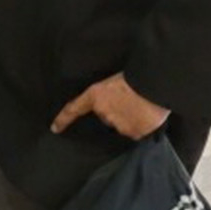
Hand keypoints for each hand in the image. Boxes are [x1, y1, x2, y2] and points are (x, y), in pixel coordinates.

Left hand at [52, 72, 168, 139]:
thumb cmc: (136, 76)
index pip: (73, 109)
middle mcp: (103, 112)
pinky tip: (147, 116)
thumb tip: (109, 102)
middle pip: (105, 117)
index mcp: (95, 96)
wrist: (155, 84)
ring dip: (128, 119)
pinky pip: (135, 132)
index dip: (63, 119)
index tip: (55, 128)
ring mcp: (118, 124)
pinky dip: (140, 126)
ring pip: (120, 125)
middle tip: (129, 102)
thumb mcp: (112, 80)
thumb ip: (105, 94)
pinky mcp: (133, 133)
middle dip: (114, 112)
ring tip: (141, 106)